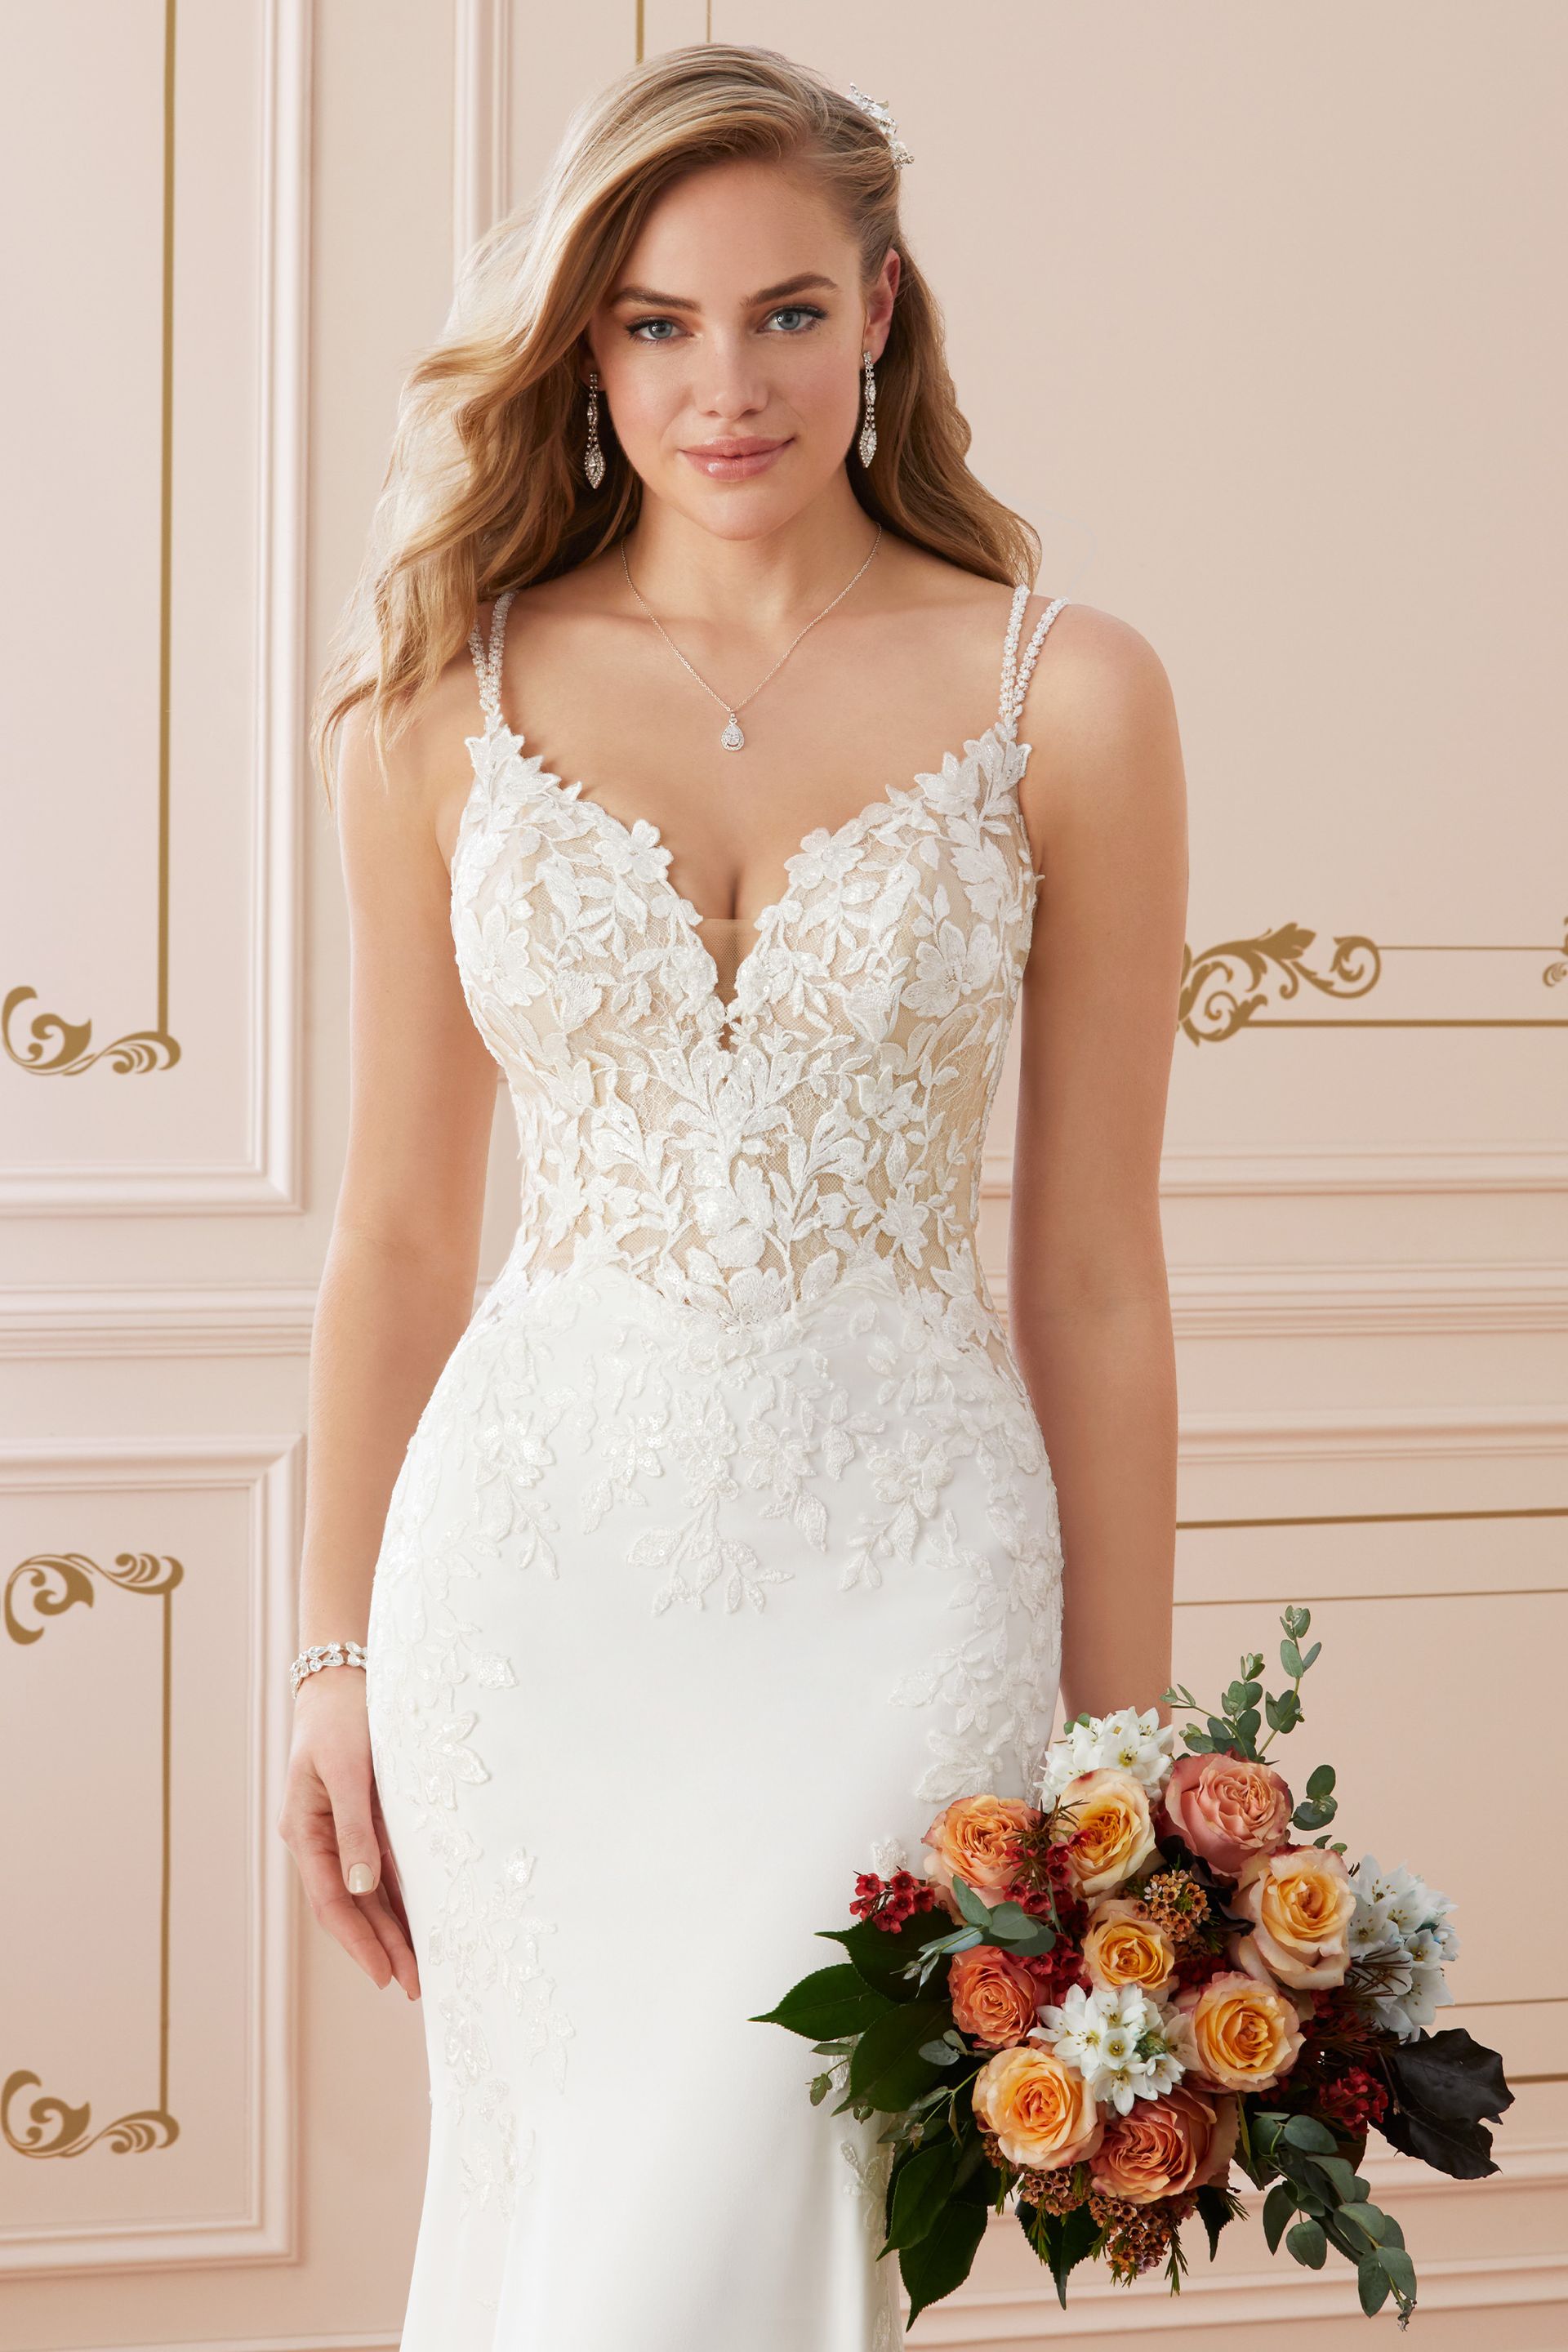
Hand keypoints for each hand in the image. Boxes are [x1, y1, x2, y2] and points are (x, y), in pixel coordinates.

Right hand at [276, 1667, 419, 1998]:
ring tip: (418, 1968)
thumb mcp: (349, 1770)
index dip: (357, 1941)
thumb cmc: (343, 1718)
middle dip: (381, 1947)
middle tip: (414, 1985)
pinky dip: (400, 1897)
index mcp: (305, 1831)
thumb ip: (355, 1828)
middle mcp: (322, 1840)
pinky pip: (382, 1869)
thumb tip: (360, 1888)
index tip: (383, 1974)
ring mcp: (343, 1833)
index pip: (331, 1901)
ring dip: (392, 1930)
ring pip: (368, 1894)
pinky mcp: (366, 1820)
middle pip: (351, 1907)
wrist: (344, 1677)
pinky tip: (419, 1921)